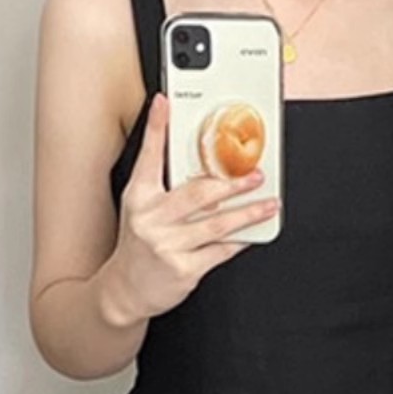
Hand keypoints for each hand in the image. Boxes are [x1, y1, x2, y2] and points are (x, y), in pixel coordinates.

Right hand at [102, 93, 279, 326]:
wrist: (125, 291)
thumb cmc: (138, 246)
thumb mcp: (140, 209)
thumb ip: (163, 184)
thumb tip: (199, 164)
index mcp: (139, 198)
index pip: (148, 157)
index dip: (155, 127)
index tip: (164, 102)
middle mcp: (151, 220)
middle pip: (199, 193)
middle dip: (233, 183)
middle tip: (255, 175)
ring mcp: (168, 246)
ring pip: (218, 223)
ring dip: (248, 212)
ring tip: (267, 204)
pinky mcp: (184, 270)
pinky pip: (220, 251)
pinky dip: (239, 240)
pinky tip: (252, 233)